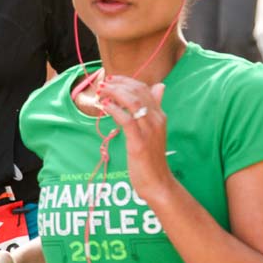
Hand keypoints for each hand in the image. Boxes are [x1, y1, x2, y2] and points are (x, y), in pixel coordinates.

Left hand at [96, 77, 174, 202]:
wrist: (158, 182)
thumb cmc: (152, 157)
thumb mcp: (155, 129)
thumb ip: (156, 108)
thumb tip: (159, 86)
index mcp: (160, 115)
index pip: (144, 88)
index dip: (126, 81)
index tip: (111, 80)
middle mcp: (156, 120)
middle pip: (137, 92)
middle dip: (118, 84)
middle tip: (103, 84)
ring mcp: (149, 131)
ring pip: (132, 102)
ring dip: (114, 93)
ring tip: (101, 92)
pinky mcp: (139, 143)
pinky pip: (126, 120)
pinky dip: (114, 110)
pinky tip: (104, 106)